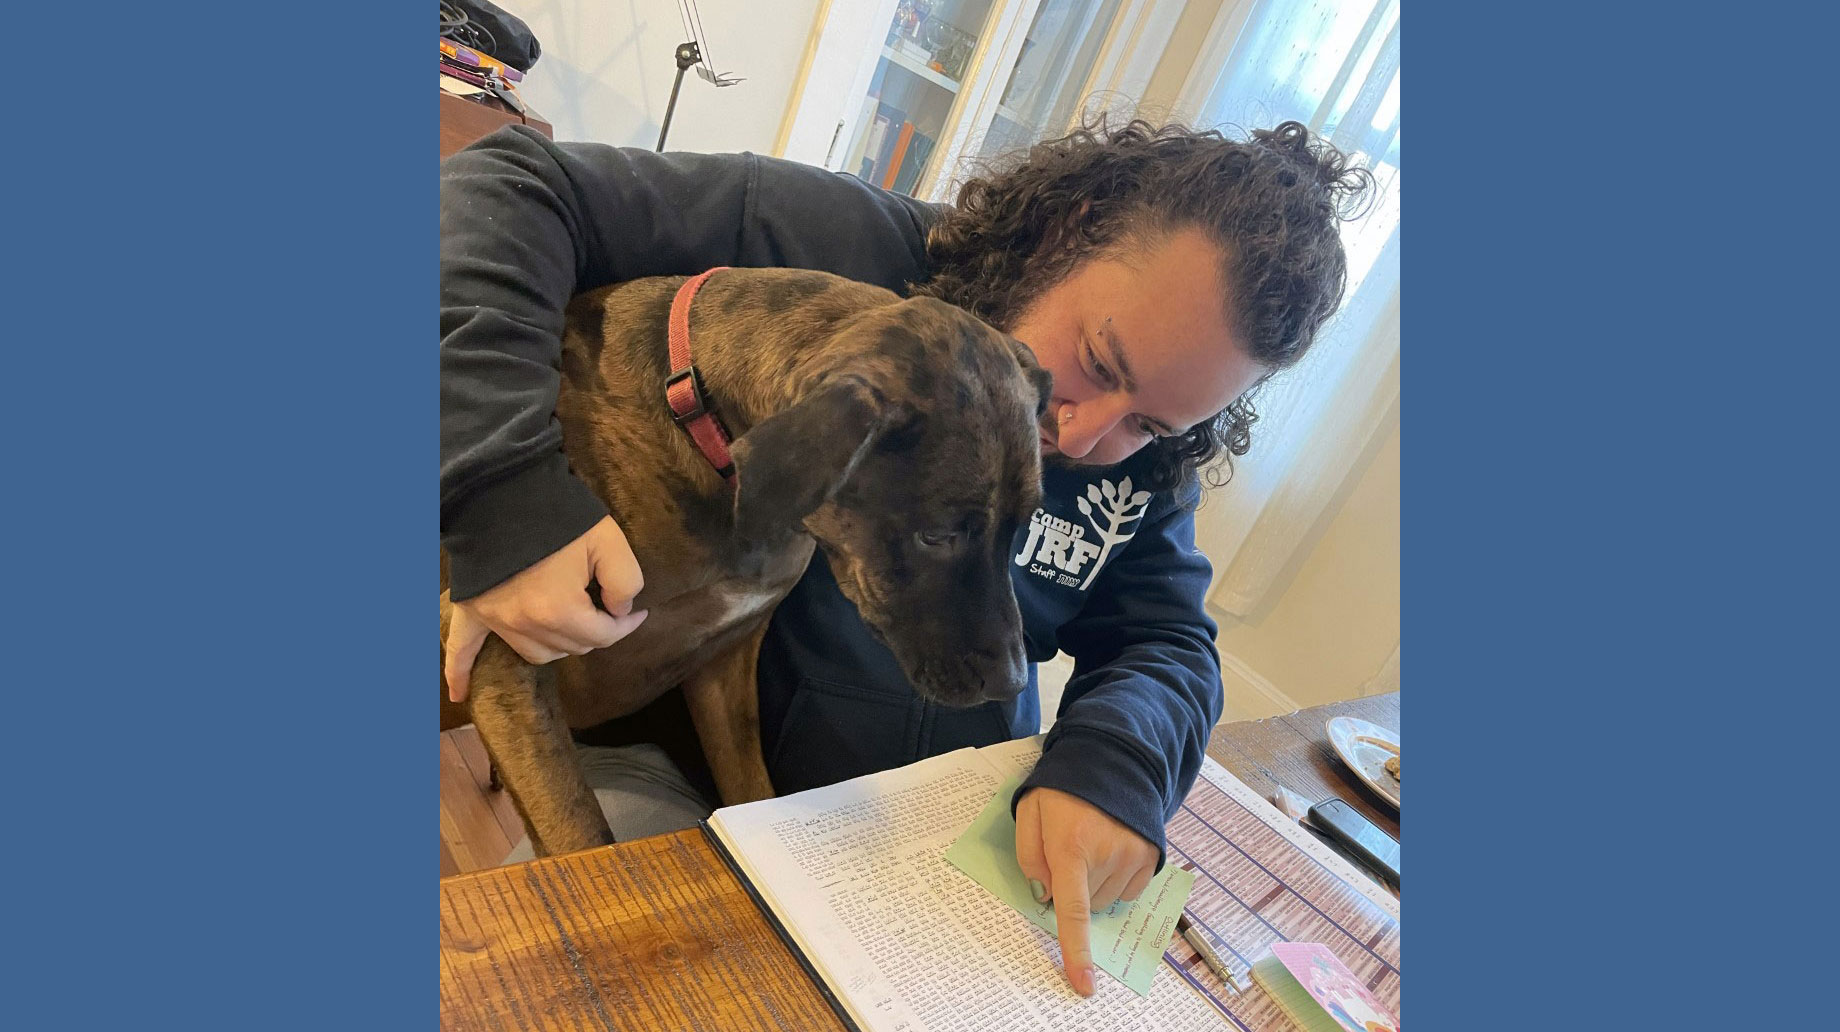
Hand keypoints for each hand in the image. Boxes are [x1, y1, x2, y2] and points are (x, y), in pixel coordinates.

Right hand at [444, 516, 649, 701]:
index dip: (626, 625)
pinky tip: (460, 696)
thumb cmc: (560, 515)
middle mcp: (524, 624)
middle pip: (571, 648)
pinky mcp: (472, 610)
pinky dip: (459, 673)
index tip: (638, 613)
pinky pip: (462, 650)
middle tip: (605, 607)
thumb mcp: (610, 540)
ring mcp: (494, 620)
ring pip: (537, 654)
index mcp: (559, 610)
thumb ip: (626, 582)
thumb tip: (619, 611)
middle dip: (594, 631)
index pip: (603, 636)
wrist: (502, 489)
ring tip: (572, 624)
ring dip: (559, 644)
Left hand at [1014, 786, 1158, 996]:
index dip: (1076, 950)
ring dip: (1095, 885)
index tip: (1083, 984)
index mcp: (1070, 846)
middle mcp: (1107, 855)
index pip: (1073, 911)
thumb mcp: (1029, 814)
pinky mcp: (1151, 856)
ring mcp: (1133, 856)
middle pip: (1086, 905)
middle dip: (1073, 889)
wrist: (1110, 758)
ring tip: (1091, 843)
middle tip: (1069, 850)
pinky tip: (1110, 850)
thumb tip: (1045, 897)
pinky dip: (1116, 881)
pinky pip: (1129, 891)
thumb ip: (1029, 858)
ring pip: (1107, 901)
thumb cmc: (1062, 788)